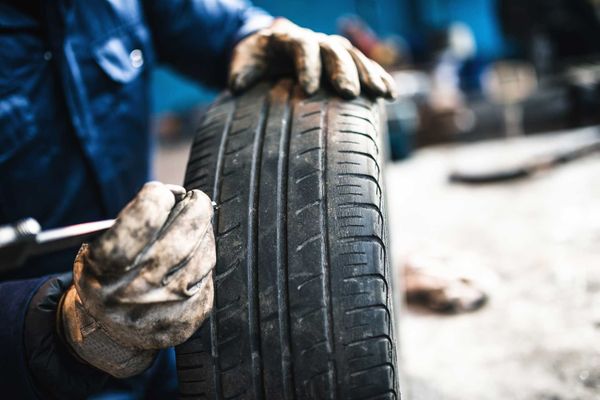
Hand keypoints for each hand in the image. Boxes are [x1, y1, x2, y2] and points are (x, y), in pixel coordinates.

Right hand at [59, 182, 215, 377]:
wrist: (108, 331)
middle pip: (184, 232)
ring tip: (193, 230)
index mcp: (105, 266)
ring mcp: (165, 306)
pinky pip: (209, 277)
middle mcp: (137, 288)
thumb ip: (133, 219)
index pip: (145, 216)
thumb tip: (176, 195)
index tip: (162, 193)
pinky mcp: (187, 318)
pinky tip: (193, 259)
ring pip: (204, 253)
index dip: (158, 195)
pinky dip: (204, 261)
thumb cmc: (107, 276)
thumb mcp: (98, 245)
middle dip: (196, 207)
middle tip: (196, 199)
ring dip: (203, 234)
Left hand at [229, 18, 395, 98]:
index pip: (302, 46)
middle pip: (333, 50)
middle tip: (347, 94)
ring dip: (369, 74)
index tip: (307, 89)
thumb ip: (240, 70)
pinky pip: (365, 66)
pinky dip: (378, 77)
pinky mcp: (345, 61)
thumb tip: (237, 83)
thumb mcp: (243, 60)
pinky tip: (390, 94)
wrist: (270, 48)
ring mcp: (332, 49)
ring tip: (381, 94)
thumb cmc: (257, 58)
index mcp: (290, 38)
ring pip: (354, 56)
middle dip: (342, 71)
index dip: (306, 65)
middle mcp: (316, 40)